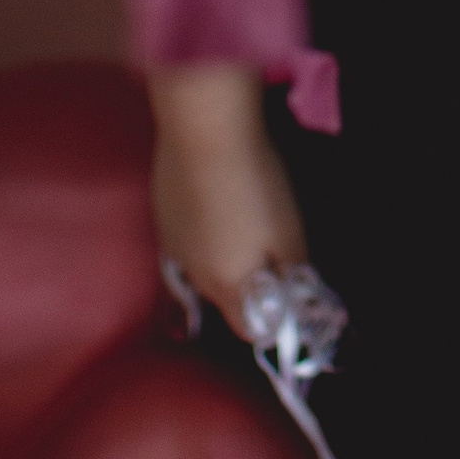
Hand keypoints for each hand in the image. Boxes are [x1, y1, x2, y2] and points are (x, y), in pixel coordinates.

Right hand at [151, 95, 307, 330]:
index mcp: (227, 286)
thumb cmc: (254, 184)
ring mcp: (170, 242)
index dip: (273, 320)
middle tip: (274, 251)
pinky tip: (220, 199)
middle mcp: (192, 274)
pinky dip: (205, 230)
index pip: (249, 329)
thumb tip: (298, 298)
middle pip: (225, 298)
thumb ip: (293, 272)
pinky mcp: (161, 211)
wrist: (203, 129)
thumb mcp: (289, 233)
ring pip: (203, 266)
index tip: (290, 299)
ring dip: (225, 255)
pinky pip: (187, 236)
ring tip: (246, 219)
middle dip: (251, 286)